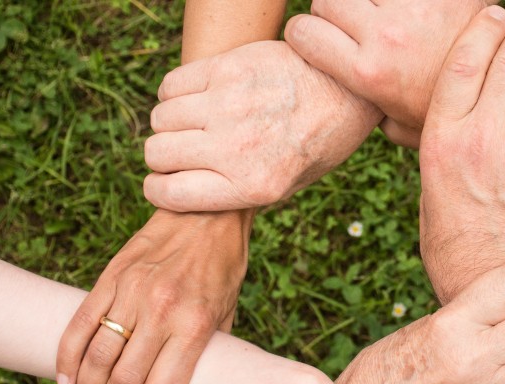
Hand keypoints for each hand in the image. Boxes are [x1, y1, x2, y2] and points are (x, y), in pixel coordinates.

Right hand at [56, 209, 249, 383]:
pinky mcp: (111, 276)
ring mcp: (132, 292)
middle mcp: (162, 311)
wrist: (207, 214)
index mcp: (194, 325)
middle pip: (123, 381)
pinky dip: (67, 358)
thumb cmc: (223, 266)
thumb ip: (208, 349)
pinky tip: (67, 378)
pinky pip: (79, 324)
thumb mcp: (228, 311)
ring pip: (96, 357)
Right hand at [143, 40, 381, 211]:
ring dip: (170, 124)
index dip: (158, 190)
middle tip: (183, 151)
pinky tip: (197, 98)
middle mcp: (237, 148)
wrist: (347, 91)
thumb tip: (186, 193)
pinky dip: (174, 94)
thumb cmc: (318, 143)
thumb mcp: (288, 186)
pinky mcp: (228, 68)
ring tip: (194, 123)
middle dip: (163, 157)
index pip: (169, 194)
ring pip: (160, 118)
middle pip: (157, 154)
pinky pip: (171, 85)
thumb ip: (237, 193)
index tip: (163, 183)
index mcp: (253, 186)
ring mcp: (230, 105)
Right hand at [285, 0, 496, 146]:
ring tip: (381, 15)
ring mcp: (414, 6)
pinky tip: (408, 10)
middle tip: (352, 26)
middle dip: (332, 11)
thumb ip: (367, 113)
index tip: (317, 39)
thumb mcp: (399, 127)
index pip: (303, 32)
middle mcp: (386, 35)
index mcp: (368, 73)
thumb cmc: (447, 111)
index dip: (304, 34)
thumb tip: (346, 107)